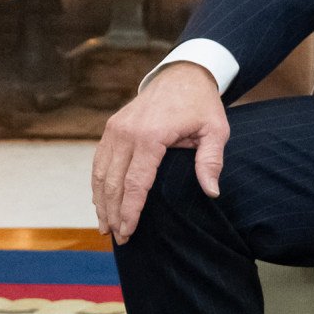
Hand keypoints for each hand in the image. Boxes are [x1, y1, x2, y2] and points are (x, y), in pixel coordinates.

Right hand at [91, 61, 228, 243]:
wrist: (182, 74)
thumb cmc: (201, 105)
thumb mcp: (215, 130)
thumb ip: (211, 161)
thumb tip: (211, 192)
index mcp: (150, 135)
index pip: (135, 183)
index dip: (130, 211)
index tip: (128, 233)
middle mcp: (126, 132)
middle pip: (114, 183)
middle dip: (114, 214)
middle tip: (118, 239)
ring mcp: (115, 129)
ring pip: (101, 173)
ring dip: (101, 202)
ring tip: (105, 227)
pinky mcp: (111, 127)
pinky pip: (99, 161)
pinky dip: (98, 184)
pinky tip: (101, 202)